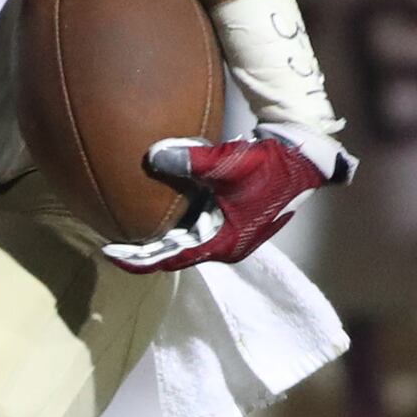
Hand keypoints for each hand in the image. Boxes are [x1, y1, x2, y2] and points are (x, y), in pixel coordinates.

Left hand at [99, 124, 352, 272]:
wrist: (306, 156)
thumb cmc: (272, 164)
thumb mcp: (229, 163)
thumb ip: (190, 160)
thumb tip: (151, 156)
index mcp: (224, 243)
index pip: (172, 259)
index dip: (139, 259)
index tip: (109, 254)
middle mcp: (226, 244)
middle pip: (176, 252)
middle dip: (145, 249)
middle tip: (111, 241)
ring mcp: (231, 230)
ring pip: (186, 237)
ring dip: (160, 233)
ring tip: (128, 225)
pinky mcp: (233, 214)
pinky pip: (196, 221)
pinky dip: (176, 216)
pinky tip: (158, 201)